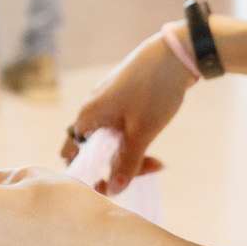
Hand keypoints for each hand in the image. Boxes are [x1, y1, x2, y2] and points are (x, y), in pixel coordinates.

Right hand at [60, 31, 192, 193]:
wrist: (175, 54)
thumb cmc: (153, 92)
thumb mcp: (141, 133)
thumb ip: (127, 164)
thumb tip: (113, 191)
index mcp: (87, 116)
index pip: (71, 154)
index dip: (87, 174)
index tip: (111, 185)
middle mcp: (91, 108)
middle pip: (94, 150)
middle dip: (117, 167)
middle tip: (148, 170)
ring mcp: (106, 102)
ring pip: (110, 140)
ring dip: (129, 155)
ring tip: (157, 162)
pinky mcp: (121, 98)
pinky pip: (119, 127)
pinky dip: (133, 140)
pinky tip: (153, 145)